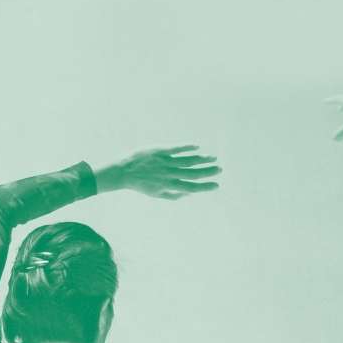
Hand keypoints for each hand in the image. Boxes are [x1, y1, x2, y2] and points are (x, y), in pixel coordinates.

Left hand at [97, 145, 220, 199]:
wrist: (122, 172)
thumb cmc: (140, 184)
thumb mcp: (156, 194)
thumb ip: (173, 195)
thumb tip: (189, 194)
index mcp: (168, 185)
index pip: (191, 187)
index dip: (205, 186)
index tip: (217, 185)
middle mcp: (168, 174)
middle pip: (192, 173)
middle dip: (207, 172)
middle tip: (220, 169)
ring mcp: (164, 162)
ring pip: (187, 161)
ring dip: (201, 159)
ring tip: (213, 157)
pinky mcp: (159, 151)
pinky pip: (176, 149)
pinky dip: (187, 148)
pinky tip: (198, 147)